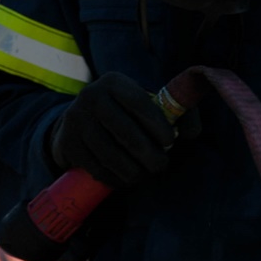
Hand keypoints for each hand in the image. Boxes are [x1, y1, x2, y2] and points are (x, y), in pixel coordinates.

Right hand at [47, 72, 182, 187]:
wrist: (78, 120)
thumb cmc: (123, 112)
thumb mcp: (144, 102)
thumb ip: (176, 113)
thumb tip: (192, 132)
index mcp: (113, 81)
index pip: (139, 102)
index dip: (158, 125)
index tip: (170, 141)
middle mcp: (91, 95)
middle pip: (126, 133)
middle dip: (149, 154)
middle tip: (162, 165)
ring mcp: (76, 120)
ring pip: (111, 154)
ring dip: (133, 171)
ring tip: (146, 174)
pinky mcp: (67, 143)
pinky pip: (96, 168)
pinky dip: (115, 179)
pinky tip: (126, 179)